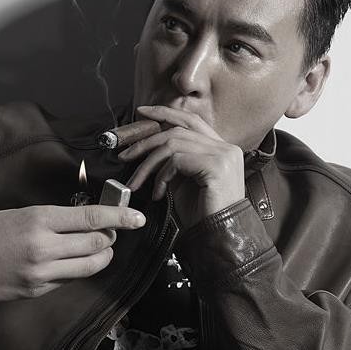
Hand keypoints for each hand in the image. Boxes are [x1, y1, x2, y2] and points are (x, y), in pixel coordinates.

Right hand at [0, 204, 145, 300]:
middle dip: (111, 238)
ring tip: (98, 249)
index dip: (120, 216)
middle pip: (97, 244)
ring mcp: (40, 273)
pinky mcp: (35, 291)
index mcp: (39, 220)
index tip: (138, 217)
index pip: (92, 218)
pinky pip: (67, 280)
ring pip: (88, 266)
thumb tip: (84, 222)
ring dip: (100, 257)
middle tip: (111, 232)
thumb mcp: (19, 214)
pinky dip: (75, 270)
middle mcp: (44, 247)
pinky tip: (67, 263)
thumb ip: (52, 220)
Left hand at [118, 105, 244, 229]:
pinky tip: (160, 194)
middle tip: (125, 154)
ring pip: (172, 145)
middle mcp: (225, 147)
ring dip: (147, 164)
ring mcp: (223, 155)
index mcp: (221, 148)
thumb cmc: (202, 214)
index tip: (142, 113)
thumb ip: (173, 162)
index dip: (165, 112)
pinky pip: (176, 161)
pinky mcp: (216, 166)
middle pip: (177, 130)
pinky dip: (161, 176)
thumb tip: (148, 150)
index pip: (190, 120)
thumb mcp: (183, 182)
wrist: (219, 236)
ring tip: (136, 182)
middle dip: (146, 141)